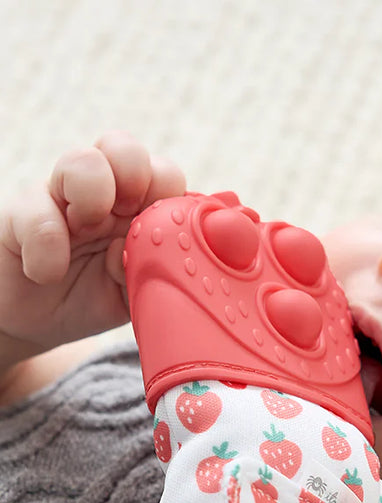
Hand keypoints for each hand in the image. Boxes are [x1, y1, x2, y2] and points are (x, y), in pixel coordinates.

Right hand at [0, 131, 184, 363]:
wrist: (37, 322)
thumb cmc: (96, 297)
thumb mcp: (142, 291)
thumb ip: (170, 270)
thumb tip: (208, 250)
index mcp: (139, 209)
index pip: (164, 174)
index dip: (169, 191)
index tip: (167, 229)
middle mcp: (103, 195)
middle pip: (124, 148)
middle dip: (136, 175)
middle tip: (129, 215)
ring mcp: (60, 199)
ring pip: (82, 160)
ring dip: (94, 194)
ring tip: (87, 232)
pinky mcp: (18, 213)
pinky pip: (36, 210)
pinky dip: (46, 246)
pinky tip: (47, 273)